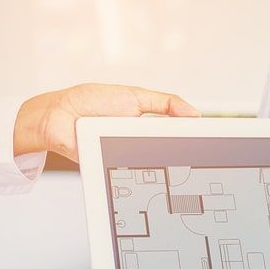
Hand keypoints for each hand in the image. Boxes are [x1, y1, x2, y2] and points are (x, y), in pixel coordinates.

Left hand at [13, 83, 200, 160]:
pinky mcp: (112, 168)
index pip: (177, 135)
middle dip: (182, 152)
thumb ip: (165, 102)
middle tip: (197, 150)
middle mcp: (138, 143)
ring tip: (165, 151)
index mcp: (147, 124)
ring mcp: (126, 157)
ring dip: (159, 159)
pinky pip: (128, 173)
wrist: (58, 114)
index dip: (194, 139)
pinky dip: (135, 168)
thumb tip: (194, 114)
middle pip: (168, 153)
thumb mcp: (134, 95)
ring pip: (150, 165)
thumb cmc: (91, 101)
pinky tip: (140, 161)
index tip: (210, 141)